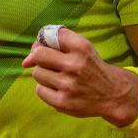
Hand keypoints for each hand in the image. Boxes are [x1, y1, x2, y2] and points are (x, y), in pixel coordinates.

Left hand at [22, 27, 137, 126]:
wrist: (112, 94)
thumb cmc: (90, 67)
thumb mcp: (82, 47)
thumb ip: (55, 44)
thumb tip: (25, 61)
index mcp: (81, 46)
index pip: (48, 35)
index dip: (43, 41)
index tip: (48, 47)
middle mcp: (75, 64)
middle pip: (38, 55)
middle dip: (40, 58)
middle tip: (51, 64)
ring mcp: (69, 85)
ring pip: (37, 73)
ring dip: (44, 74)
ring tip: (59, 77)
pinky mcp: (63, 103)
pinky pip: (39, 90)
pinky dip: (46, 89)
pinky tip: (59, 89)